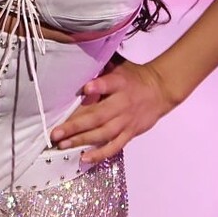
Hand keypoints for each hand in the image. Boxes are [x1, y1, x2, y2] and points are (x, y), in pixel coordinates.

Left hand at [48, 55, 177, 164]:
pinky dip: (100, 154)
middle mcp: (123, 103)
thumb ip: (101, 66)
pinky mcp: (130, 133)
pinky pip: (114, 146)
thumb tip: (77, 58)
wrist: (161, 90)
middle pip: (98, 115)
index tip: (85, 89)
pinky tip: (84, 158)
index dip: (98, 86)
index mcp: (120, 83)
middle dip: (76, 125)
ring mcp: (126, 121)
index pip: (109, 83)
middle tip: (56, 133)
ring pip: (103, 133)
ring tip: (63, 145)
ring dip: (82, 140)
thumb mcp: (120, 65)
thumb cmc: (134, 76)